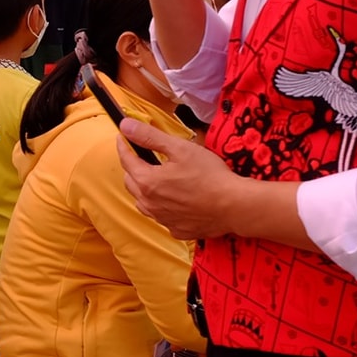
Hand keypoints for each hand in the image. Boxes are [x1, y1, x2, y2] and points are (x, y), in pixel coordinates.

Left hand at [116, 117, 242, 240]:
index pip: (126, 160)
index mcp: (147, 182)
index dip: (123, 146)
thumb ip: (150, 137)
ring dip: (144, 189)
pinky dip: (162, 207)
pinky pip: (162, 217)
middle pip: (131, 182)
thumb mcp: (179, 148)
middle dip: (132, 167)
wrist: (234, 206)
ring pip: (143, 202)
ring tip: (155, 179)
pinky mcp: (177, 230)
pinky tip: (174, 200)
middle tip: (141, 156)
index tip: (122, 137)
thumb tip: (125, 126)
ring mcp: (163, 219)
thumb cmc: (209, 175)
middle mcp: (150, 204)